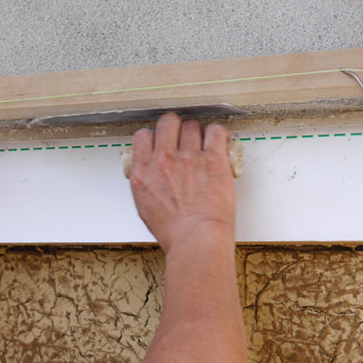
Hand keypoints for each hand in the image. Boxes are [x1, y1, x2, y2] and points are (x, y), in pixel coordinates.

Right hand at [129, 113, 235, 253]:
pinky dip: (218, 134)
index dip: (155, 136)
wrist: (196, 240)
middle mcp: (164, 160)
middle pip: (168, 122)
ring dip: (198, 134)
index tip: (162, 141)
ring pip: (192, 126)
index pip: (143, 136)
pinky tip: (218, 142)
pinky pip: (216, 132)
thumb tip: (151, 174)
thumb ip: (146, 183)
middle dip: (175, 127)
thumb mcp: (145, 207)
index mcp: (144, 172)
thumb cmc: (175, 232)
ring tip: (203, 145)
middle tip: (182, 138)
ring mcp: (189, 157)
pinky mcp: (213, 159)